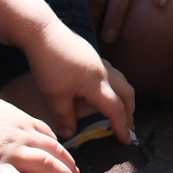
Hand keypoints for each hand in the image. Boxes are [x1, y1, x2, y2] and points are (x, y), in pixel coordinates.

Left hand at [22, 18, 137, 143]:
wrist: (42, 31)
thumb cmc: (48, 64)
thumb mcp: (54, 95)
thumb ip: (65, 116)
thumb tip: (69, 135)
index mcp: (97, 84)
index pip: (116, 109)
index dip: (122, 126)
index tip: (127, 140)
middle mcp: (103, 72)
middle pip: (126, 93)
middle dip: (130, 111)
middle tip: (129, 127)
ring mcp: (98, 61)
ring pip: (121, 80)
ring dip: (125, 97)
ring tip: (122, 109)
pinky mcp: (91, 55)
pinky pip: (112, 72)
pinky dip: (115, 85)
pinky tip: (105, 88)